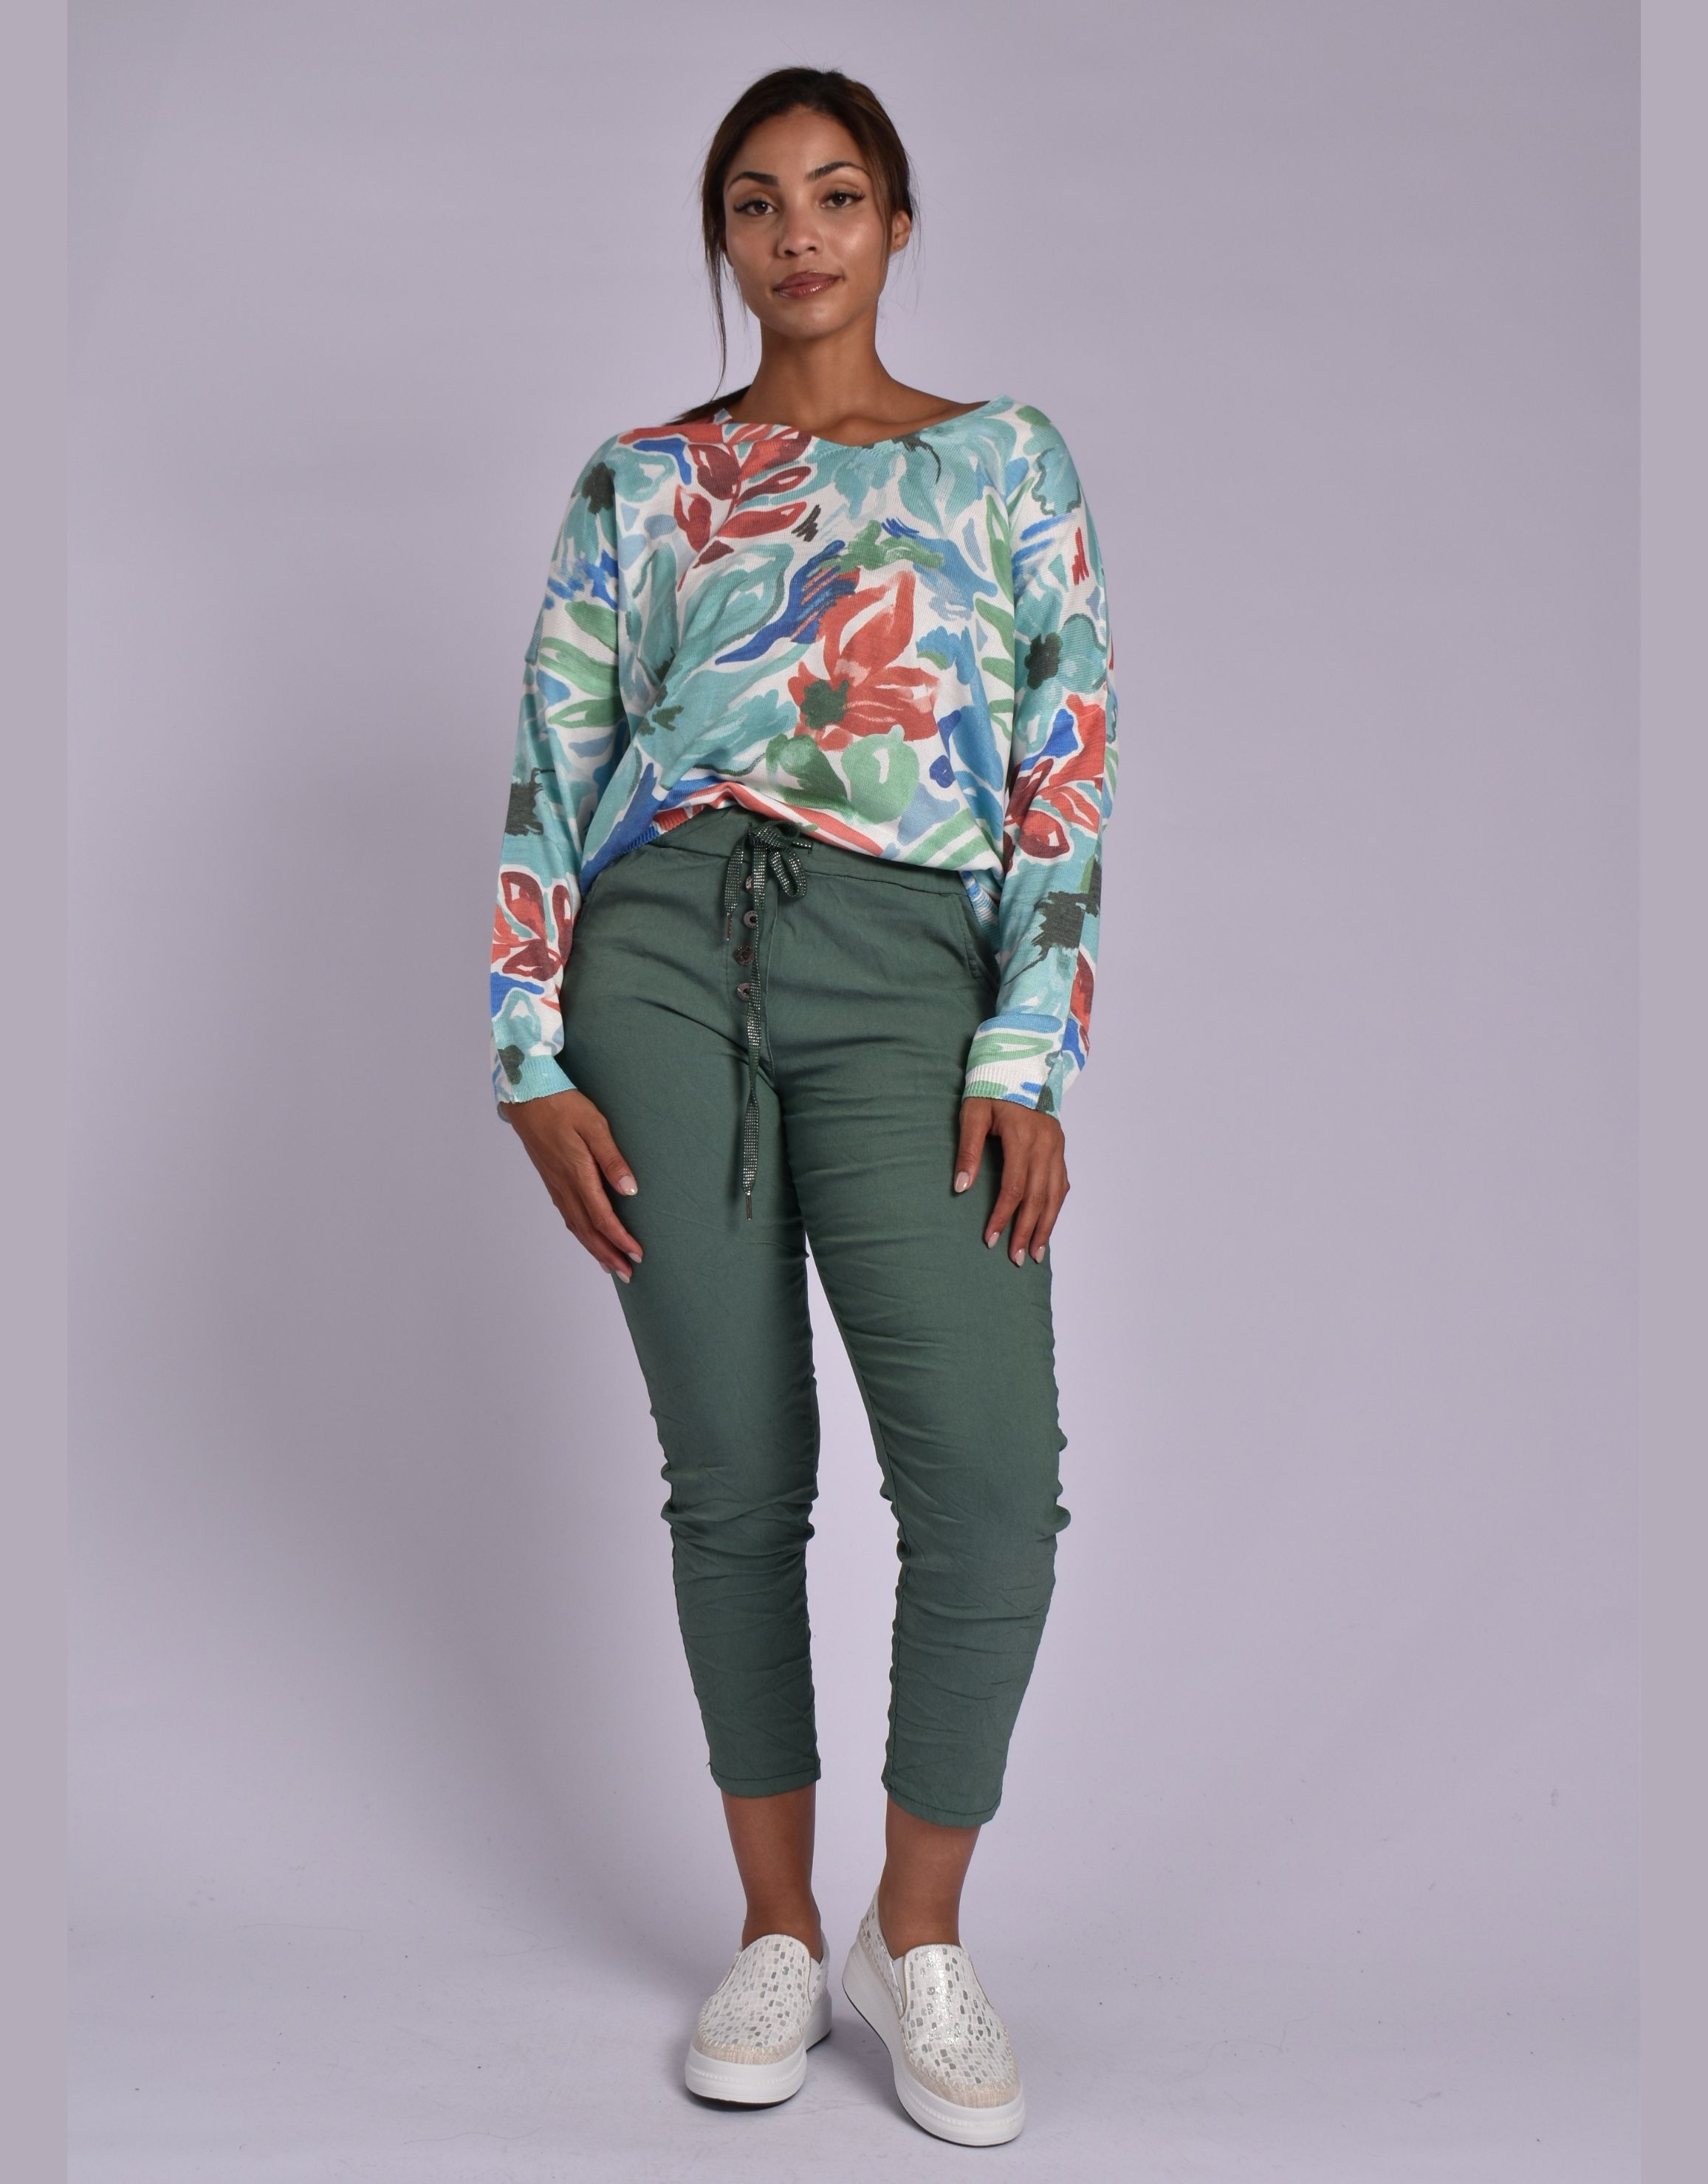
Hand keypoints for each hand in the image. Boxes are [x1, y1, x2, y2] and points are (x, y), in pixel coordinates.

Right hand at [500, 1088, 643, 1281]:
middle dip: (609, 1254)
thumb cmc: (563, 1105)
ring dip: (594, 1248)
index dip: (620, 1239)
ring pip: (576, 1226)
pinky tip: (588, 1236)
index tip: (637, 1254)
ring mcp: (555, 1185)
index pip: (602, 1217)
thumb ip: (611, 1158)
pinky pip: (568, 1216)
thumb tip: (630, 1190)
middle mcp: (564, 1186)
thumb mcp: (594, 1125)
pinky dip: (581, 1233)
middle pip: (588, 1230)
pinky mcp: (551, 1180)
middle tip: (628, 1273)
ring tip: (611, 1265)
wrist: (527, 1096)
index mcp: (577, 1174)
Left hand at [953, 1097, 1068, 1264]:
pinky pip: (1061, 1183)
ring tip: (1035, 1253)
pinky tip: (1047, 1224)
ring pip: (1055, 1194)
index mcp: (1023, 1137)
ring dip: (1046, 1226)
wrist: (1020, 1064)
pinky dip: (1055, 1206)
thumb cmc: (992, 1087)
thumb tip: (961, 1187)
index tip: (991, 1238)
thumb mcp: (973, 1112)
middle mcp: (1046, 1144)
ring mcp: (1057, 1146)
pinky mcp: (1060, 1146)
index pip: (1014, 1187)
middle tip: (1016, 1259)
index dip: (1003, 1216)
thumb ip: (968, 1150)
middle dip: (1026, 1231)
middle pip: (1038, 1197)